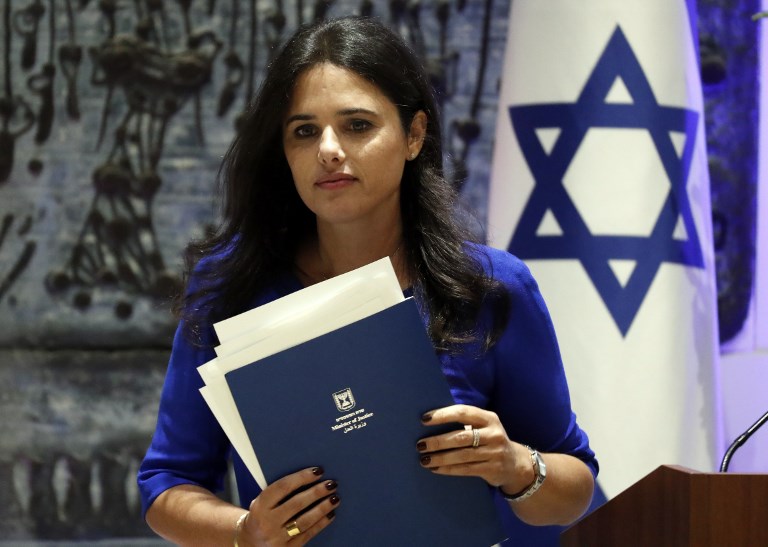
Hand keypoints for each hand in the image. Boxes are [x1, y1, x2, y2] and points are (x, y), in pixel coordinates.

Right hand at [239, 466, 339, 545]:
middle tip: (331, 484)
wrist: (249, 542)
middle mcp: (267, 522)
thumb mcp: (262, 502)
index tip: (318, 471)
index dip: (302, 477)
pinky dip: (321, 524)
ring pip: (305, 521)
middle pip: (297, 504)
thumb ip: (280, 491)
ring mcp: (277, 538)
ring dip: (322, 508)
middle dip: (316, 492)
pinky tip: (330, 514)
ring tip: (335, 498)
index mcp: (260, 506)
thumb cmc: (261, 516)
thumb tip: (309, 476)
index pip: (283, 487)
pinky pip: (308, 534)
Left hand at [416, 404, 534, 494]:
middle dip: (438, 441)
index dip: (443, 415)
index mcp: (489, 418)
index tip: (424, 419)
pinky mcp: (492, 469)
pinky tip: (435, 468)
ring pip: (461, 455)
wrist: (516, 463)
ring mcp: (494, 453)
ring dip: (440, 458)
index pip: (463, 412)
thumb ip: (465, 422)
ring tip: (424, 459)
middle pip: (460, 437)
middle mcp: (493, 434)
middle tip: (420, 444)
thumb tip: (431, 422)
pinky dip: (448, 469)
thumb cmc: (490, 440)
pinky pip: (465, 469)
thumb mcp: (484, 426)